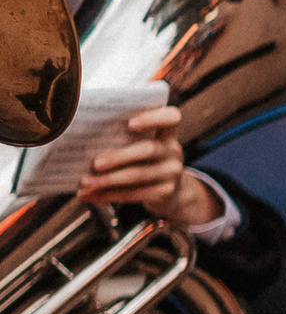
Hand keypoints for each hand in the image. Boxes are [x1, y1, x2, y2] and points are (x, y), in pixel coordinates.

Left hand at [76, 106, 218, 225]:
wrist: (173, 191)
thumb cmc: (146, 161)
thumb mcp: (144, 145)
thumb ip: (125, 138)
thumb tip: (84, 137)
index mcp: (167, 134)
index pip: (171, 118)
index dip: (153, 118)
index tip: (130, 123)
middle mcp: (173, 151)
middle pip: (148, 150)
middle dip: (119, 157)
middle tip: (96, 163)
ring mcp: (171, 173)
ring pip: (138, 175)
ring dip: (108, 180)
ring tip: (86, 182)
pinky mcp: (164, 192)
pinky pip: (133, 194)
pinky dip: (107, 195)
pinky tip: (89, 195)